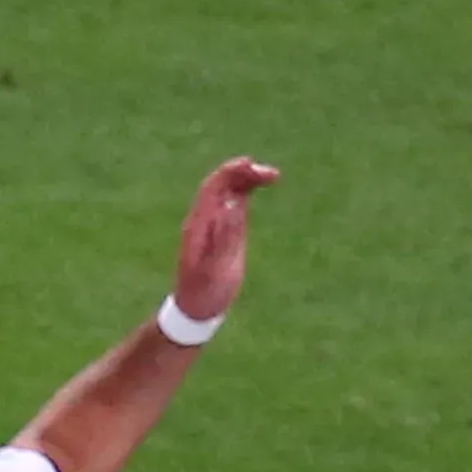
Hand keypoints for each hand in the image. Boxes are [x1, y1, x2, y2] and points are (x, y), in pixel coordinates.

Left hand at [169, 157, 282, 330]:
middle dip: (244, 173)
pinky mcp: (225, 230)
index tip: (252, 165)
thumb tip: (231, 206)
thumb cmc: (205, 291)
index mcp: (199, 224)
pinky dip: (247, 191)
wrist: (198, 306)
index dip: (231, 173)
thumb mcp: (213, 269)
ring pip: (229, 191)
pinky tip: (260, 185)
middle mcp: (205, 219)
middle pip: (222, 185)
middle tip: (272, 174)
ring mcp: (215, 223)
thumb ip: (223, 238)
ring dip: (248, 179)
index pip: (213, 188)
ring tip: (273, 175)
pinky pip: (235, 203)